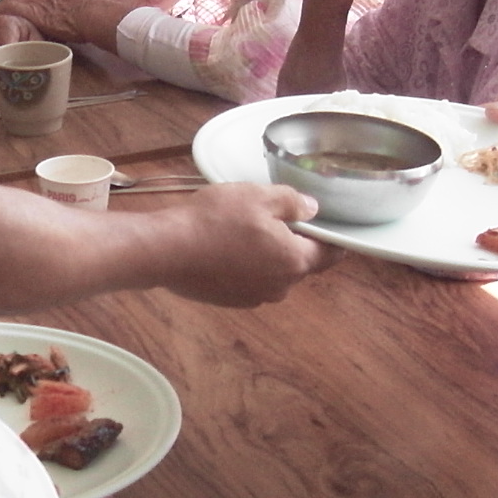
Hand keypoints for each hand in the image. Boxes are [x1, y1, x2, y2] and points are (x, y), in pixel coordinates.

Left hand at [0, 0, 130, 57]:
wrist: (89, 15)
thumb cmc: (89, 17)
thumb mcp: (75, 10)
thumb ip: (66, 13)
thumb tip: (67, 24)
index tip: (16, 4)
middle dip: (8, 1)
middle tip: (1, 12)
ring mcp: (35, 0)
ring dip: (2, 8)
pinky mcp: (30, 11)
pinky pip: (9, 8)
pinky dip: (0, 13)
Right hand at [149, 184, 326, 306]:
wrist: (166, 251)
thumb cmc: (215, 220)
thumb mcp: (258, 196)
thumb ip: (292, 202)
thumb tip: (312, 210)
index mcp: (294, 261)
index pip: (331, 254)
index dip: (329, 236)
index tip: (321, 222)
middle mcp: (280, 286)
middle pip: (299, 263)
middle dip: (291, 242)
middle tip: (269, 216)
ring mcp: (255, 297)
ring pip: (272, 272)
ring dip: (265, 255)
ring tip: (240, 231)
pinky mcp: (232, 301)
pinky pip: (250, 281)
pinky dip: (244, 266)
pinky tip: (223, 248)